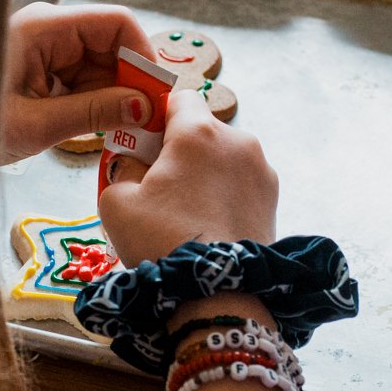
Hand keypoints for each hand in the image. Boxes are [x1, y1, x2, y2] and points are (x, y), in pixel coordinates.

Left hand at [0, 3, 157, 162]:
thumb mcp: (37, 125)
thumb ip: (93, 113)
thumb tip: (143, 107)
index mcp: (43, 28)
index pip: (115, 23)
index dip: (142, 55)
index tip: (154, 93)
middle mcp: (48, 29)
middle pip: (112, 46)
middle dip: (129, 83)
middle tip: (142, 123)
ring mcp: (46, 48)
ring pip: (101, 66)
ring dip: (111, 98)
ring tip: (113, 131)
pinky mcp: (44, 67)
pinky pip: (83, 79)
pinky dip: (93, 103)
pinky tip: (91, 126)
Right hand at [98, 89, 277, 263]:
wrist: (218, 293)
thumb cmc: (162, 241)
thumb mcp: (116, 201)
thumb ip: (122, 169)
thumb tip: (136, 165)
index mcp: (199, 132)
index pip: (178, 98)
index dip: (157, 115)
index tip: (144, 141)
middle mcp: (238, 141)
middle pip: (202, 131)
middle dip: (181, 151)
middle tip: (160, 185)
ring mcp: (262, 170)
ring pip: (224, 159)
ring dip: (206, 174)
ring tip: (187, 213)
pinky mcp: (274, 199)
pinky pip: (242, 185)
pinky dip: (226, 196)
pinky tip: (210, 225)